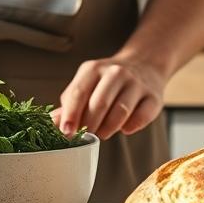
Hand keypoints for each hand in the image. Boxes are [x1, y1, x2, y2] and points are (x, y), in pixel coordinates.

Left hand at [52, 55, 166, 140]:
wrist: (145, 65)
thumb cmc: (107, 82)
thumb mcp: (86, 84)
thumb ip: (69, 104)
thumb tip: (50, 124)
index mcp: (93, 69)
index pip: (79, 93)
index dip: (71, 115)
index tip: (66, 133)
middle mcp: (116, 72)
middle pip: (99, 104)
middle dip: (90, 125)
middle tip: (86, 136)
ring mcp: (136, 83)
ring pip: (121, 111)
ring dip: (108, 128)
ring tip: (103, 133)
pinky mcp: (154, 97)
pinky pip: (142, 117)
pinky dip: (131, 127)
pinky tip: (124, 128)